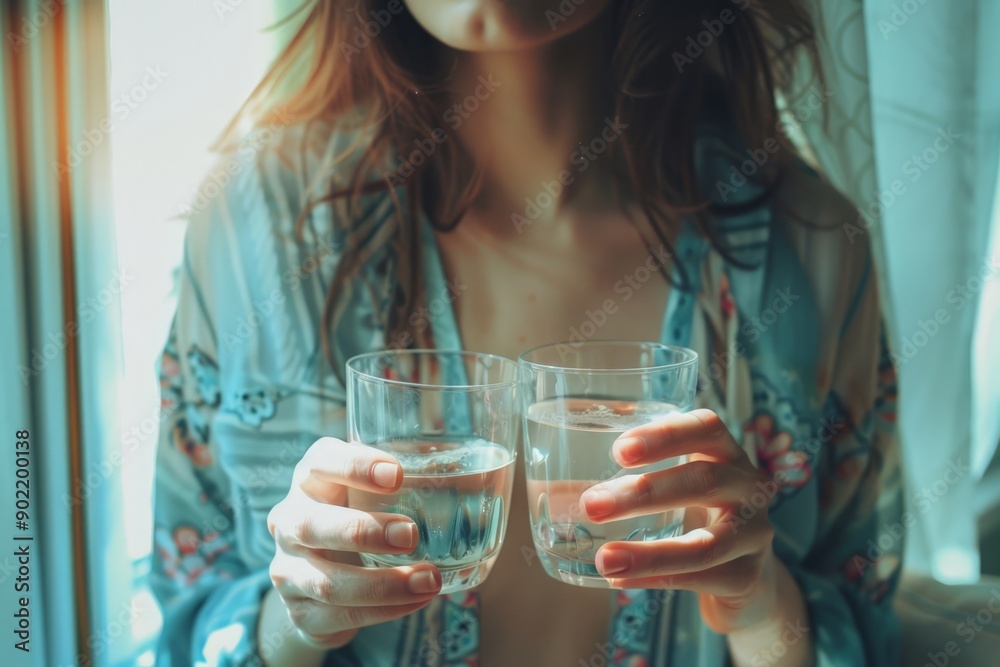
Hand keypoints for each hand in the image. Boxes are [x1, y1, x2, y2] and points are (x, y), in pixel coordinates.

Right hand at [266, 438, 441, 648]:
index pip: (321, 462)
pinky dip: (382, 611)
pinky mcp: (299, 611)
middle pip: (312, 524)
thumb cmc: (359, 517)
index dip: (355, 466)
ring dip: (382, 583)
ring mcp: (289, 569)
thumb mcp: (371, 493)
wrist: (320, 580)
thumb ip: (407, 481)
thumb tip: (488, 478)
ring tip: (429, 580)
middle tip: (411, 534)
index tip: (398, 473)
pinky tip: (415, 601)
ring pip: (327, 580)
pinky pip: (338, 614)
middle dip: (364, 530)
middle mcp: (290, 521)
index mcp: (311, 481)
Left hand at [580, 409, 778, 633]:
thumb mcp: (676, 489)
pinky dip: (656, 580)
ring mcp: (755, 534)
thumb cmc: (696, 519)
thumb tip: (556, 490)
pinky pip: (701, 579)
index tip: (618, 450)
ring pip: (705, 544)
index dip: (664, 434)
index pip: (706, 427)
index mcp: (726, 453)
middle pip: (703, 481)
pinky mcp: (748, 578)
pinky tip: (620, 580)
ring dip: (649, 553)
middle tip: (592, 505)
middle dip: (643, 492)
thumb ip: (634, 478)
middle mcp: (749, 487)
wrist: (746, 581)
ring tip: (605, 559)